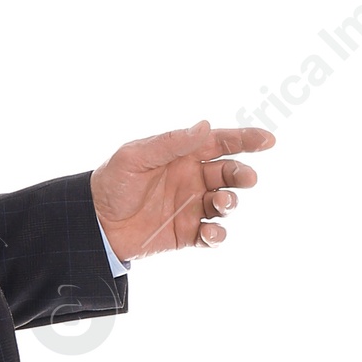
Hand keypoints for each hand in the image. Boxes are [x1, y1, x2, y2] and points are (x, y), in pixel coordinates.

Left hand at [90, 118, 273, 260]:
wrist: (94, 223)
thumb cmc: (112, 183)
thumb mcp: (136, 156)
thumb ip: (170, 143)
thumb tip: (204, 125)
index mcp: (183, 155)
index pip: (220, 143)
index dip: (245, 140)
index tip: (267, 141)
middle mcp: (192, 179)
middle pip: (229, 173)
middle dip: (241, 175)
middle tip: (245, 179)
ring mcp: (191, 207)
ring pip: (224, 204)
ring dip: (230, 203)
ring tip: (222, 204)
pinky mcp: (186, 234)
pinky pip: (211, 235)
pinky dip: (217, 235)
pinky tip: (210, 233)